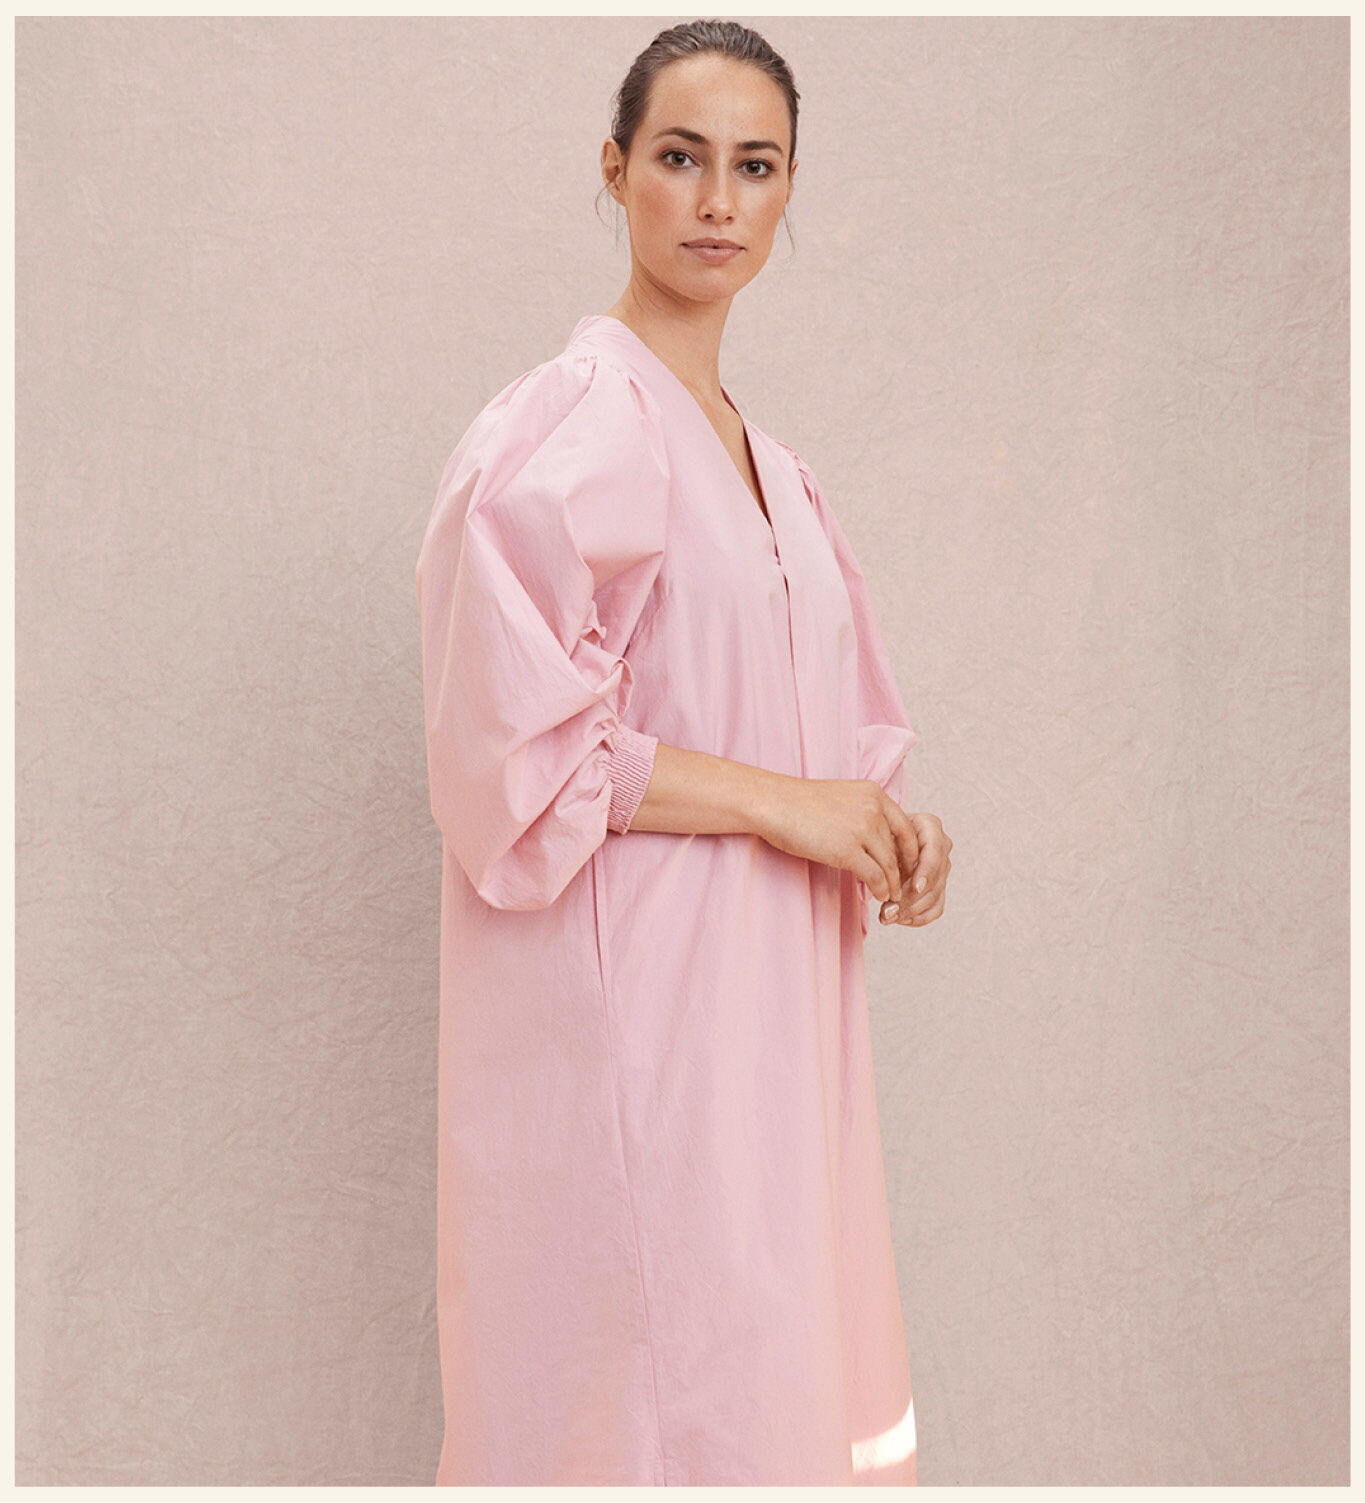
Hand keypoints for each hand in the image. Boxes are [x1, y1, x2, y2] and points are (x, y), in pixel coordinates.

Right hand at [753, 776, 918, 907]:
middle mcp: (873, 809)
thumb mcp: (842, 797)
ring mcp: (861, 829)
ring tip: (891, 896)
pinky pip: (875, 876)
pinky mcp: (847, 850)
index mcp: (874, 793)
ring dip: (893, 884)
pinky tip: (877, 896)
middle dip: (901, 870)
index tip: (907, 865)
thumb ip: (863, 812)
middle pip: (897, 848)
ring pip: (889, 864)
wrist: (773, 804)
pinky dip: (880, 889)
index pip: (905, 826)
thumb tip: (875, 838)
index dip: (909, 849)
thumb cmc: (799, 803)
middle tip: (901, 886)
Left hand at [878, 812, 950, 927]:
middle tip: (887, 911)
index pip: (935, 852)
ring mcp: (942, 868)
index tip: (914, 888)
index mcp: (930, 827)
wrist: (881, 836)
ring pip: (934, 896)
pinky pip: (936, 908)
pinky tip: (899, 919)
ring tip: (886, 916)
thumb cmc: (879, 832)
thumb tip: (886, 884)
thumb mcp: (879, 836)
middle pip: (935, 879)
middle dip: (911, 899)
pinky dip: (918, 917)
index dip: (926, 872)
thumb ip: (886, 853)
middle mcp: (941, 846)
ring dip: (910, 911)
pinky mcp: (939, 886)